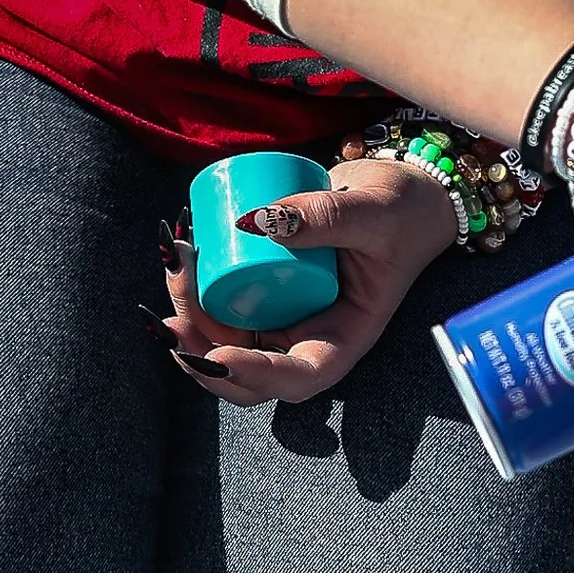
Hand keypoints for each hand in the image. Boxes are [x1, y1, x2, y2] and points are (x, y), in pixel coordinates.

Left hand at [154, 157, 461, 406]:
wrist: (399, 195)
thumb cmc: (402, 212)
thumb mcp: (375, 214)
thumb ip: (327, 216)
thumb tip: (256, 222)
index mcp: (344, 337)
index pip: (299, 377)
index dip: (255, 376)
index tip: (217, 357)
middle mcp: (308, 337)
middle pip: (247, 371)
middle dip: (200, 351)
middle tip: (170, 313)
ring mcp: (284, 317)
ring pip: (224, 340)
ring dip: (187, 315)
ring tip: (174, 260)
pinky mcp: (266, 292)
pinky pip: (222, 305)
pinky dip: (193, 288)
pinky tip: (176, 255)